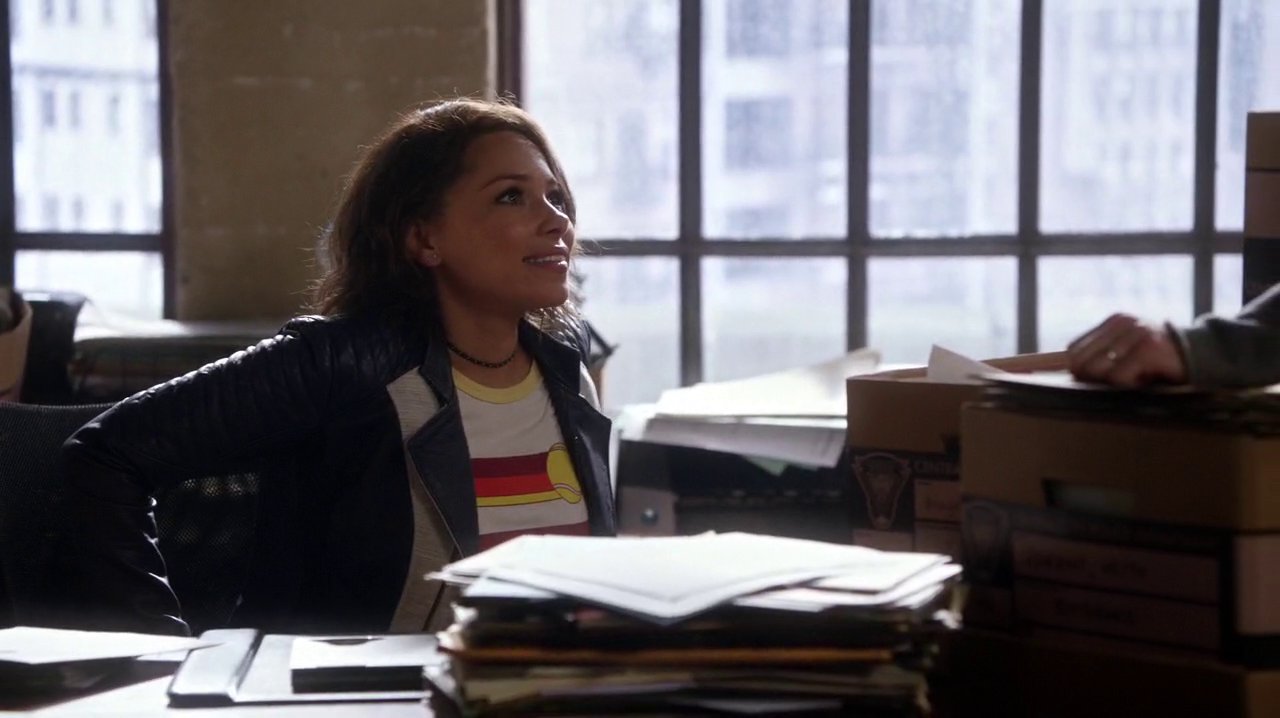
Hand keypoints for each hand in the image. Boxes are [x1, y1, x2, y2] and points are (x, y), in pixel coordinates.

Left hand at [1066, 313, 1188, 386]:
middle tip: (1116, 382)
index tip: (1092, 380)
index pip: (1073, 348)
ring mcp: (1136, 334)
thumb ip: (1101, 356)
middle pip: (1081, 360)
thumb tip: (1071, 371)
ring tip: (1135, 378)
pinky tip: (1146, 379)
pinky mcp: (1148, 350)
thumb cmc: (1159, 359)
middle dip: (1091, 378)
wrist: (1203, 355)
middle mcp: (1123, 323)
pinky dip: (1128, 385)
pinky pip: (1119, 377)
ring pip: (1097, 370)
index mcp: (1114, 321)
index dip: (1077, 368)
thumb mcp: (1128, 350)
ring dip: (1112, 383)